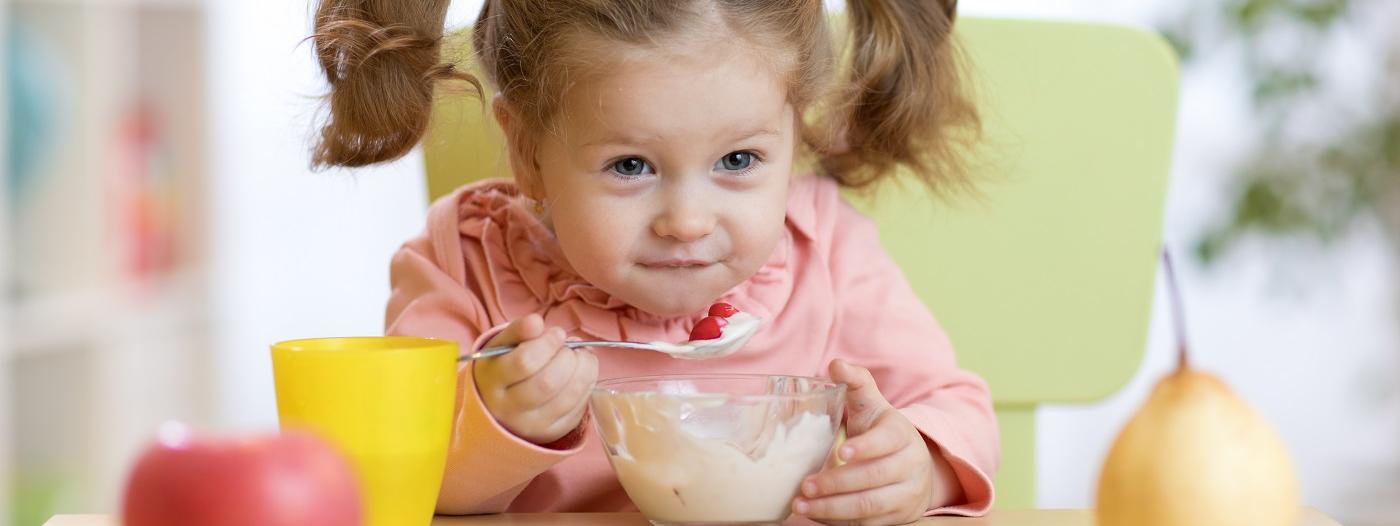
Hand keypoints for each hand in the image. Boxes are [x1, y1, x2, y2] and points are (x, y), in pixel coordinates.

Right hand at [472, 314, 598, 444]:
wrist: (495, 408)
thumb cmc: (502, 368)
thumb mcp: (501, 346)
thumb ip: (518, 330)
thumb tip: (537, 322)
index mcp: (491, 381)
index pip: (525, 362)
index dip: (548, 343)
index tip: (557, 334)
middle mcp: (507, 409)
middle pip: (548, 383)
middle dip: (568, 358)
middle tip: (569, 348)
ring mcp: (529, 426)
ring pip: (567, 399)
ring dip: (584, 371)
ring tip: (581, 357)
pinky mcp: (549, 434)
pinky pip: (576, 411)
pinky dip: (586, 388)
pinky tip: (581, 375)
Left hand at [793, 360, 956, 524]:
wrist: (914, 468)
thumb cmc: (882, 432)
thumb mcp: (873, 406)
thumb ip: (856, 383)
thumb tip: (836, 364)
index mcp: (901, 434)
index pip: (888, 441)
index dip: (866, 447)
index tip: (841, 451)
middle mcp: (910, 466)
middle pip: (875, 478)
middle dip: (837, 483)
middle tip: (805, 484)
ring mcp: (905, 495)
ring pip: (870, 506)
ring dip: (833, 508)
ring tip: (801, 504)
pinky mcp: (896, 519)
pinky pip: (867, 525)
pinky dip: (837, 521)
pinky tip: (814, 515)